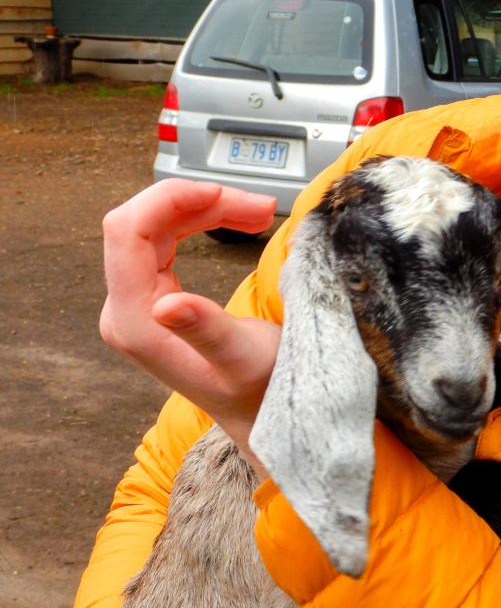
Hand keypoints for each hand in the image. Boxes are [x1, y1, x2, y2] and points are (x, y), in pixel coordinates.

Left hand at [99, 179, 279, 473]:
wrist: (265, 414)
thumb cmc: (261, 392)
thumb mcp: (243, 361)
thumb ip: (206, 331)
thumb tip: (166, 305)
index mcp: (138, 323)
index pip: (127, 231)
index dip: (169, 199)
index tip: (221, 193)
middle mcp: (128, 311)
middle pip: (141, 223)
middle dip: (198, 201)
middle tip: (257, 208)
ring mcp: (139, 304)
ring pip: (156, 227)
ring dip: (206, 209)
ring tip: (257, 213)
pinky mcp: (155, 299)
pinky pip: (166, 240)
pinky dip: (202, 222)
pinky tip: (236, 220)